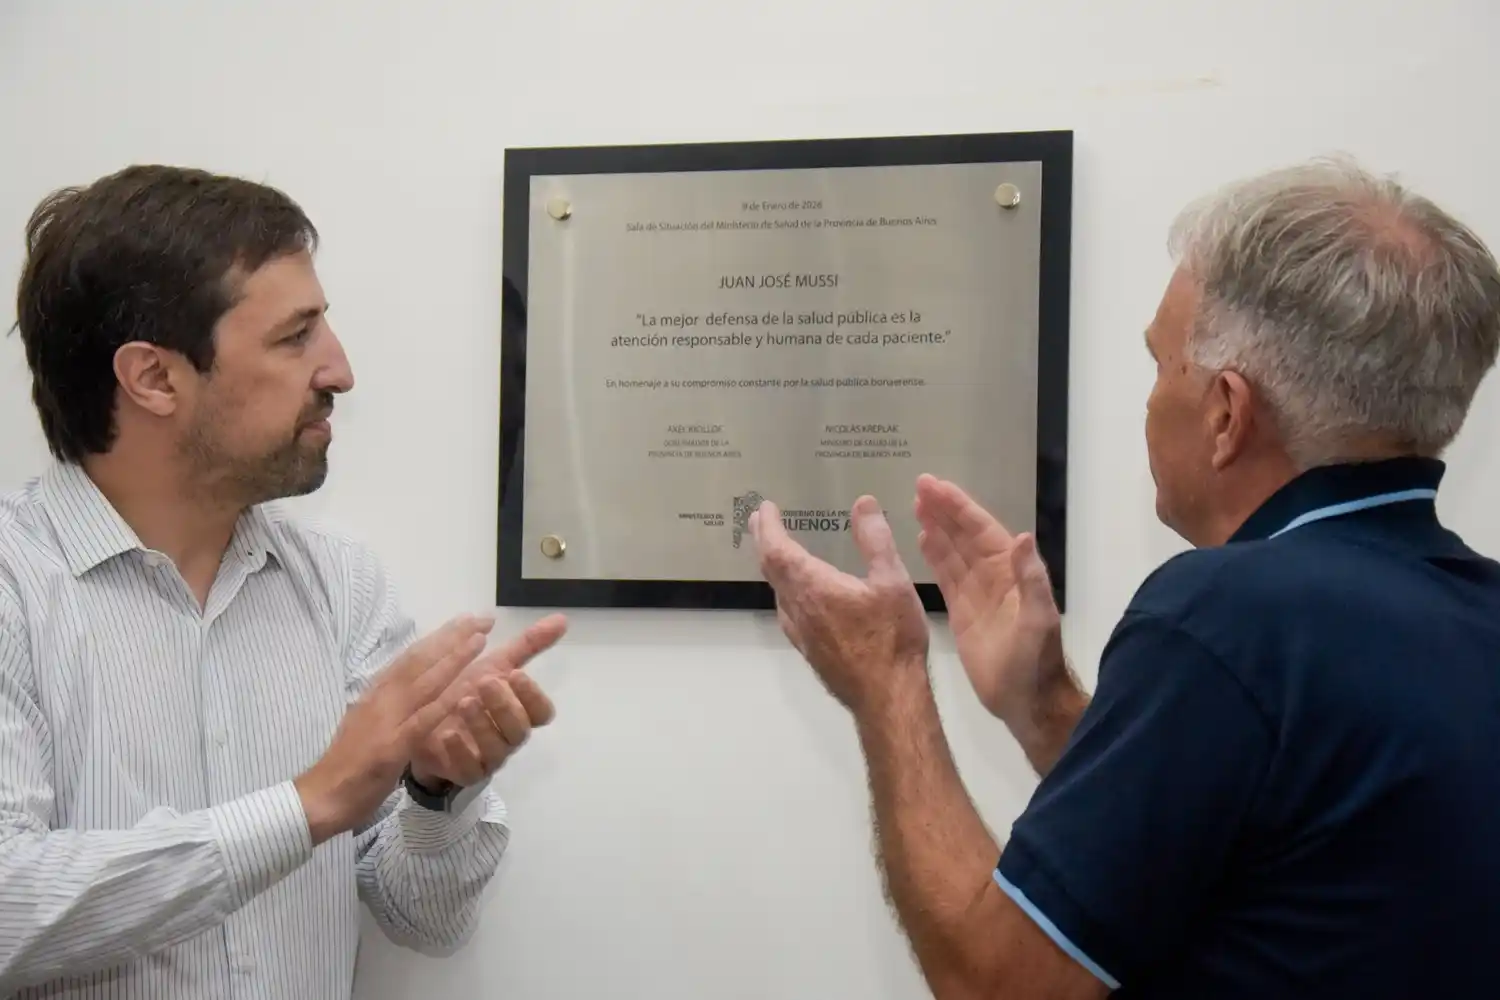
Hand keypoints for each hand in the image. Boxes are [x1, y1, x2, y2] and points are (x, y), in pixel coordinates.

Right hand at [294, 614, 494, 843]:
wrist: (321, 797)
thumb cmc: (348, 764)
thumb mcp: (368, 722)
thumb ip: (388, 702)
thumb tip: (406, 683)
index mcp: (376, 693)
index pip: (410, 658)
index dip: (439, 637)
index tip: (464, 621)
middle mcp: (381, 699)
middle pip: (420, 661)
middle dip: (452, 637)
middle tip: (482, 618)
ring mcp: (386, 721)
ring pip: (423, 683)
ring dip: (453, 660)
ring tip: (479, 639)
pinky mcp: (391, 747)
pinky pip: (421, 722)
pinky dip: (443, 705)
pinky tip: (465, 692)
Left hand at [410, 614, 565, 787]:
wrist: (421, 718)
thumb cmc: (465, 688)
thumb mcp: (494, 663)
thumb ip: (527, 645)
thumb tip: (562, 619)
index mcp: (519, 710)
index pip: (541, 711)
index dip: (532, 695)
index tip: (515, 674)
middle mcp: (508, 736)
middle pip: (520, 729)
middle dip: (504, 705)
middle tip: (484, 682)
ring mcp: (488, 757)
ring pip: (497, 749)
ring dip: (482, 724)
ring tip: (463, 702)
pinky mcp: (465, 772)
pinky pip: (470, 770)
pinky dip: (460, 750)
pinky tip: (448, 732)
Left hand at [749, 495, 928, 713]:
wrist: (888, 698)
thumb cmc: (892, 639)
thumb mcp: (893, 582)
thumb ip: (876, 540)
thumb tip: (863, 503)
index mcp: (813, 588)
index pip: (777, 549)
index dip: (768, 527)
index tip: (764, 508)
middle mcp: (798, 609)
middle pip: (770, 569)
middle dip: (764, 541)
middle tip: (760, 521)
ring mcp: (800, 633)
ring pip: (777, 592)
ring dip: (773, 566)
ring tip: (777, 550)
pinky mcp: (809, 651)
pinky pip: (787, 612)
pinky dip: (785, 590)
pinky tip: (798, 596)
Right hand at [914, 474, 1077, 730]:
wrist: (1026, 701)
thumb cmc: (1034, 661)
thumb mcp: (1037, 619)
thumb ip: (1030, 579)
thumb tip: (1022, 536)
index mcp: (1011, 571)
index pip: (981, 530)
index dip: (958, 506)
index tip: (934, 485)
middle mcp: (993, 575)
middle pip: (964, 534)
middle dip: (944, 509)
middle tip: (918, 486)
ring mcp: (976, 593)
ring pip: (953, 551)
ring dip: (937, 527)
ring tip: (915, 505)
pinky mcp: (962, 612)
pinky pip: (946, 576)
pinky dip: (934, 556)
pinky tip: (921, 539)